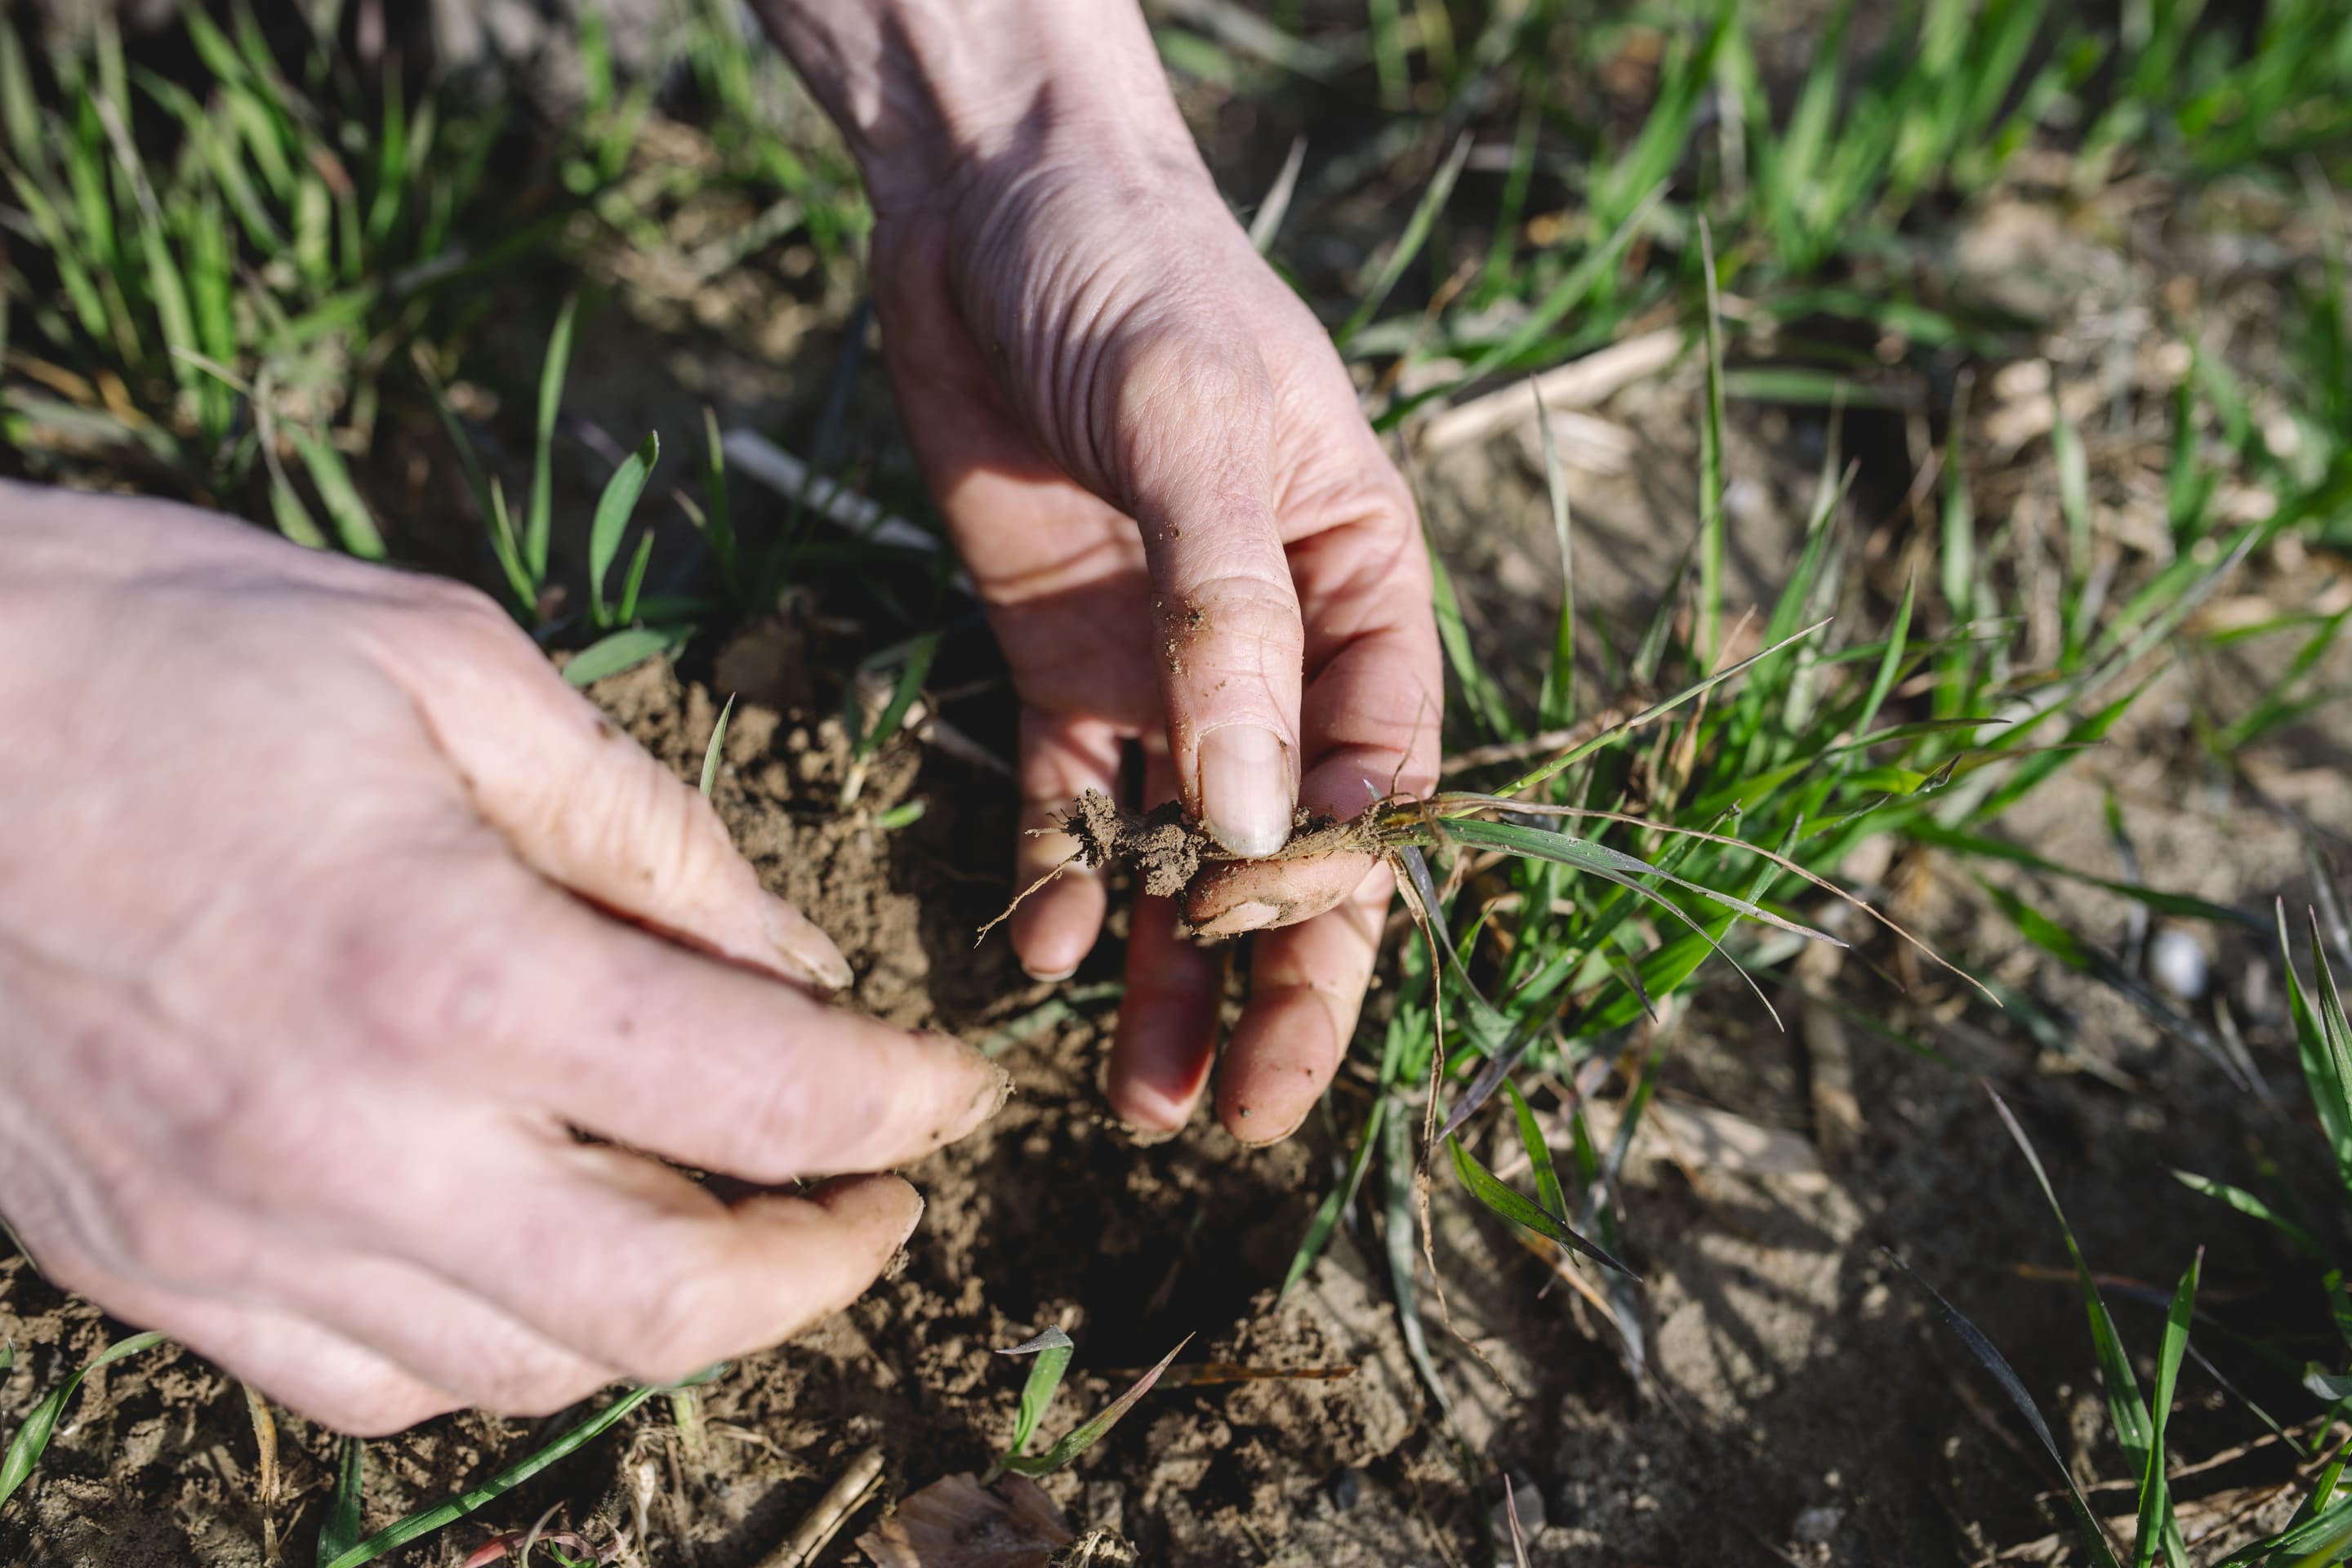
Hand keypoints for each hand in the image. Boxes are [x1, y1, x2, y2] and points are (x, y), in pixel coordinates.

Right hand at [0, 483, 1004, 1433]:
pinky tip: (541, 1251)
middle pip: (663, 1305)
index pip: (761, 1099)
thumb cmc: (157, 646)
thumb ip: (646, 831)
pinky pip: (370, 1380)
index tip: (951, 1088)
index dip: (898, 1106)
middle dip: (818, 1270)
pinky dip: (501, 1340)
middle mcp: (347, 1144)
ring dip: (667, 1314)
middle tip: (877, 1202)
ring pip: (524, 1366)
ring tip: (731, 1223)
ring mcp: (232, 1235)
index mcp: (446, 968)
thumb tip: (785, 963)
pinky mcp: (146, 1267)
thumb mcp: (447, 665)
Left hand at [760, 0, 1442, 1143]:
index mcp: (1363, 587)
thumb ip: (1228, 622)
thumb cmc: (1135, 276)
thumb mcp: (1199, 429)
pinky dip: (1063, 881)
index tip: (1299, 985)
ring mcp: (1163, 662)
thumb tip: (1260, 825)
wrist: (984, 196)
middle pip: (1290, 847)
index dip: (1352, 892)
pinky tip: (1043, 960)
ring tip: (1145, 1102)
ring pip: (1182, 852)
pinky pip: (1072, 802)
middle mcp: (1274, 648)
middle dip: (1273, 981)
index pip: (1386, 775)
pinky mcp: (1057, 660)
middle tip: (1238, 1116)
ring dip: (1168, 973)